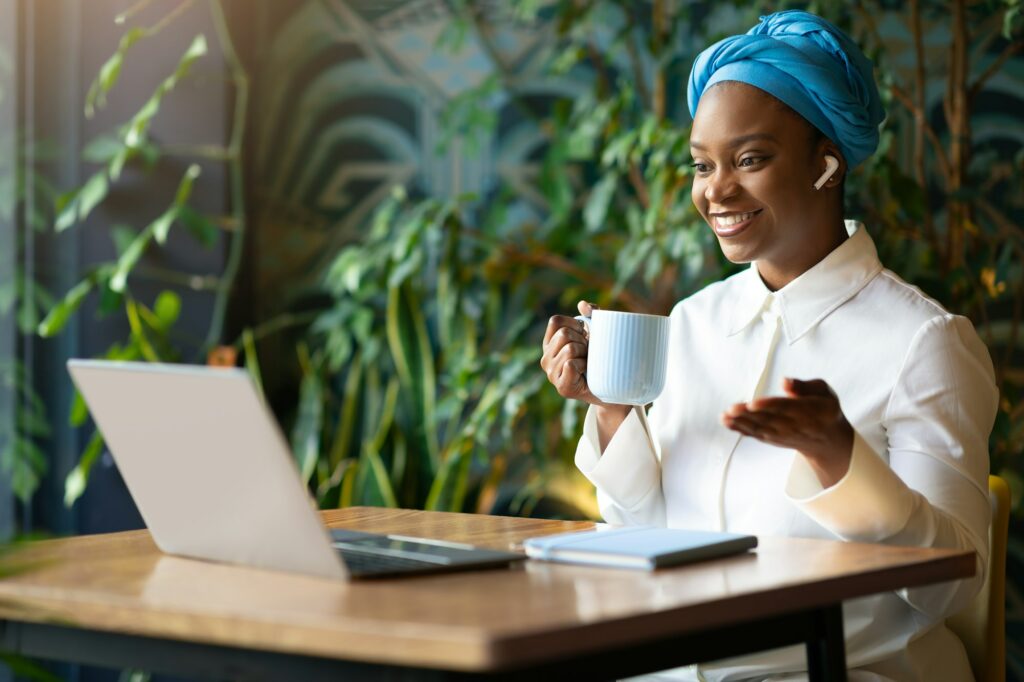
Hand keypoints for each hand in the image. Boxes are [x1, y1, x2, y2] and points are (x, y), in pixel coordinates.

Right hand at [541, 301, 630, 448]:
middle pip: (564, 334)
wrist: (613, 388)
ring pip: (570, 349)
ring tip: (589, 363)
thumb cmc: (602, 358)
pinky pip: (571, 365)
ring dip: (585, 354)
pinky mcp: (562, 387)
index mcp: (549, 344)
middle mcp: (546, 359)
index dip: (574, 323)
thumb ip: (592, 315)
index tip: (585, 334)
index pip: (555, 321)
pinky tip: (587, 373)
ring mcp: (552, 374)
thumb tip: (582, 305)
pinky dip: (584, 366)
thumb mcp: (597, 333)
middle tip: (588, 353)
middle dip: (582, 340)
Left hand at [721, 378, 853, 487]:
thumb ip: (804, 386)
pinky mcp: (773, 439)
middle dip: (748, 415)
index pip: (786, 408)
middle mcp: (794, 425)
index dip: (768, 406)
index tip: (753, 403)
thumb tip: (784, 381)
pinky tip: (727, 422)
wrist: (827, 441)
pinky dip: (740, 429)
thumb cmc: (824, 409)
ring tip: (725, 416)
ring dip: (740, 423)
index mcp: (808, 411)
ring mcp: (782, 435)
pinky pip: (756, 435)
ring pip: (759, 428)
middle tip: (731, 409)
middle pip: (768, 419)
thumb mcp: (824, 392)